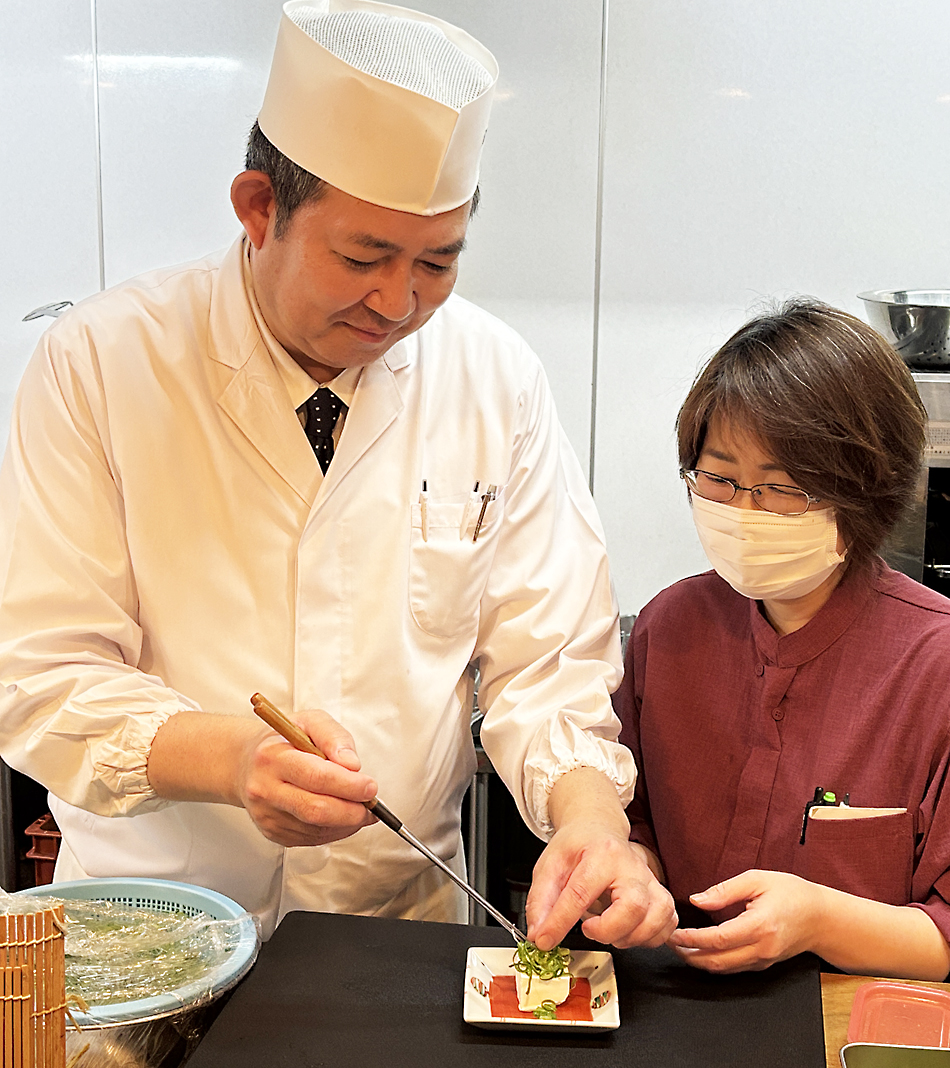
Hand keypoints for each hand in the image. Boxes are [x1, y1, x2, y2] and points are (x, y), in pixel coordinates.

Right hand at [237, 708, 378, 846]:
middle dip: (352, 810)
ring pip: (317, 829)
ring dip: (348, 823)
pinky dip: (335, 830)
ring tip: (361, 808)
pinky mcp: (273, 833)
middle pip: (316, 810)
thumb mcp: (309, 721)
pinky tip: (342, 815)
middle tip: (372, 803)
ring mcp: (267, 815)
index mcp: (272, 757)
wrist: (245, 763)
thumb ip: (334, 736)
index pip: (315, 777)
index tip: (370, 786)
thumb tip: (352, 764)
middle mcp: (265, 789)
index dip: (348, 785)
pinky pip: (312, 839)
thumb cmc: (283, 741)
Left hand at [526, 827, 677, 950]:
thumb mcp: (550, 866)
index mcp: (602, 854)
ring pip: (656, 918)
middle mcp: (632, 866)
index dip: (560, 922)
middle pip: (633, 906)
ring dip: (629, 936)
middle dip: (608, 930)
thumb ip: (541, 901)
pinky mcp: (661, 895)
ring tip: (608, 929)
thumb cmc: (578, 848)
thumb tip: (539, 934)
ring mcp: (651, 881)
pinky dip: (649, 938)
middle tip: (589, 928)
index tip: (545, 940)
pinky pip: (668, 925)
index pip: (581, 893)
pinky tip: (628, 931)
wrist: (598, 831)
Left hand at [667, 869, 822, 972]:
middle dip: (690, 954)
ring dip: (699, 961)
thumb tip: (697, 899)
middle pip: (718, 961)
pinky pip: (735, 968)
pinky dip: (715, 962)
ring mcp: (764, 960)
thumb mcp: (758, 879)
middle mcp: (762, 948)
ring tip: (680, 948)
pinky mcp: (765, 964)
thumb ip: (725, 890)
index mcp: (760, 926)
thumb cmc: (793, 893)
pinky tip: (701, 952)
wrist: (822, 917)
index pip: (719, 939)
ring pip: (725, 969)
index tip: (674, 933)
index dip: (693, 938)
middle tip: (670, 943)